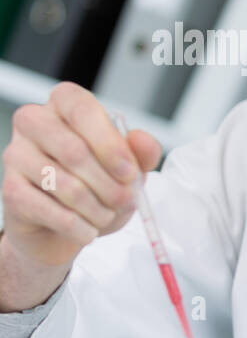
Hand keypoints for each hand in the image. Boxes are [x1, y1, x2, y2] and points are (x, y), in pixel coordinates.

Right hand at [1, 82, 160, 267]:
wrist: (65, 226)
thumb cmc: (97, 186)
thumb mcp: (128, 168)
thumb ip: (142, 152)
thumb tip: (142, 141)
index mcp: (64, 105)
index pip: (80, 108)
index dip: (109, 143)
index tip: (129, 173)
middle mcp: (33, 122)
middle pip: (74, 151)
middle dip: (109, 185)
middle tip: (126, 201)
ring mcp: (16, 155)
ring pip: (64, 185)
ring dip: (97, 210)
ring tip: (107, 217)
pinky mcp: (10, 190)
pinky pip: (50, 211)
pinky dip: (79, 227)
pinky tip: (89, 231)